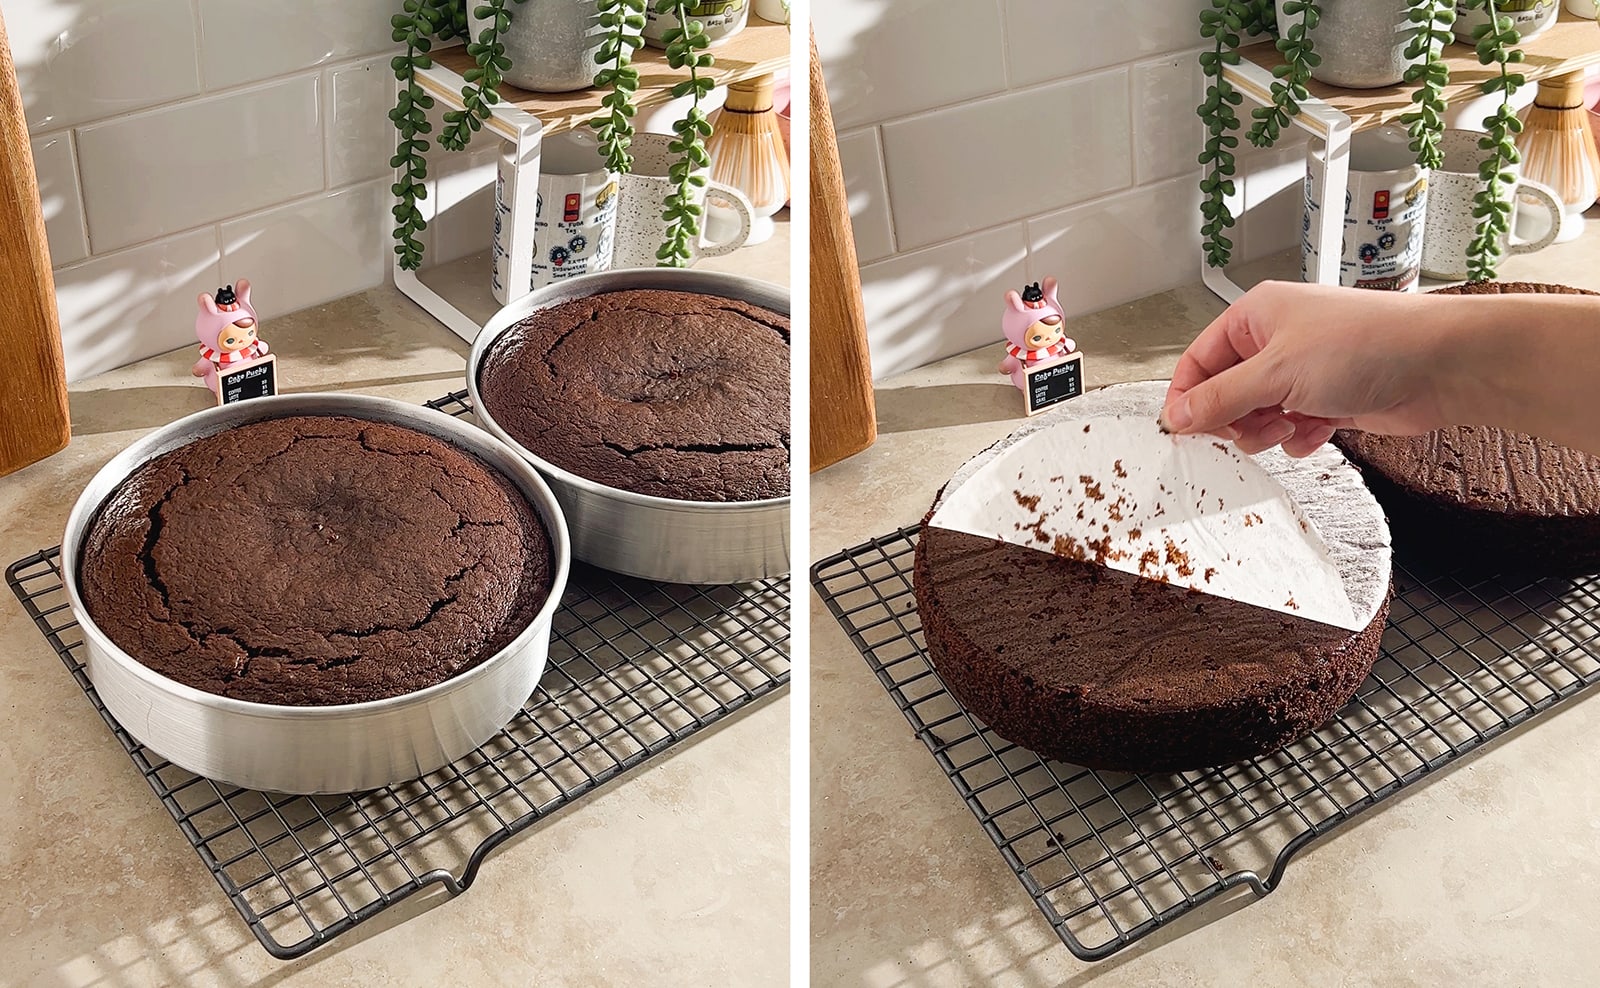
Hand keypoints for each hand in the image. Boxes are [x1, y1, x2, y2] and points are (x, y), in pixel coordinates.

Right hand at [1160, 282, 1454, 456]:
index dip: (1188, 397)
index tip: (1184, 430)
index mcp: (1256, 317)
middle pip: (1227, 392)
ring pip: (1258, 415)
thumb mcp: (1276, 373)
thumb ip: (1220, 398)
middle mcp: (1277, 342)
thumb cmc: (1368, 344)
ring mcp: (1304, 372)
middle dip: (1234, 419)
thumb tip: (1177, 415)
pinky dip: (1298, 438)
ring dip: (1267, 431)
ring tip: (1288, 427)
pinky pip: (1292, 428)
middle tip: (1248, 430)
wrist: (1440, 366)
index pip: (1199, 360)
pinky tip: (1316, 432)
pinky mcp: (1329, 399)